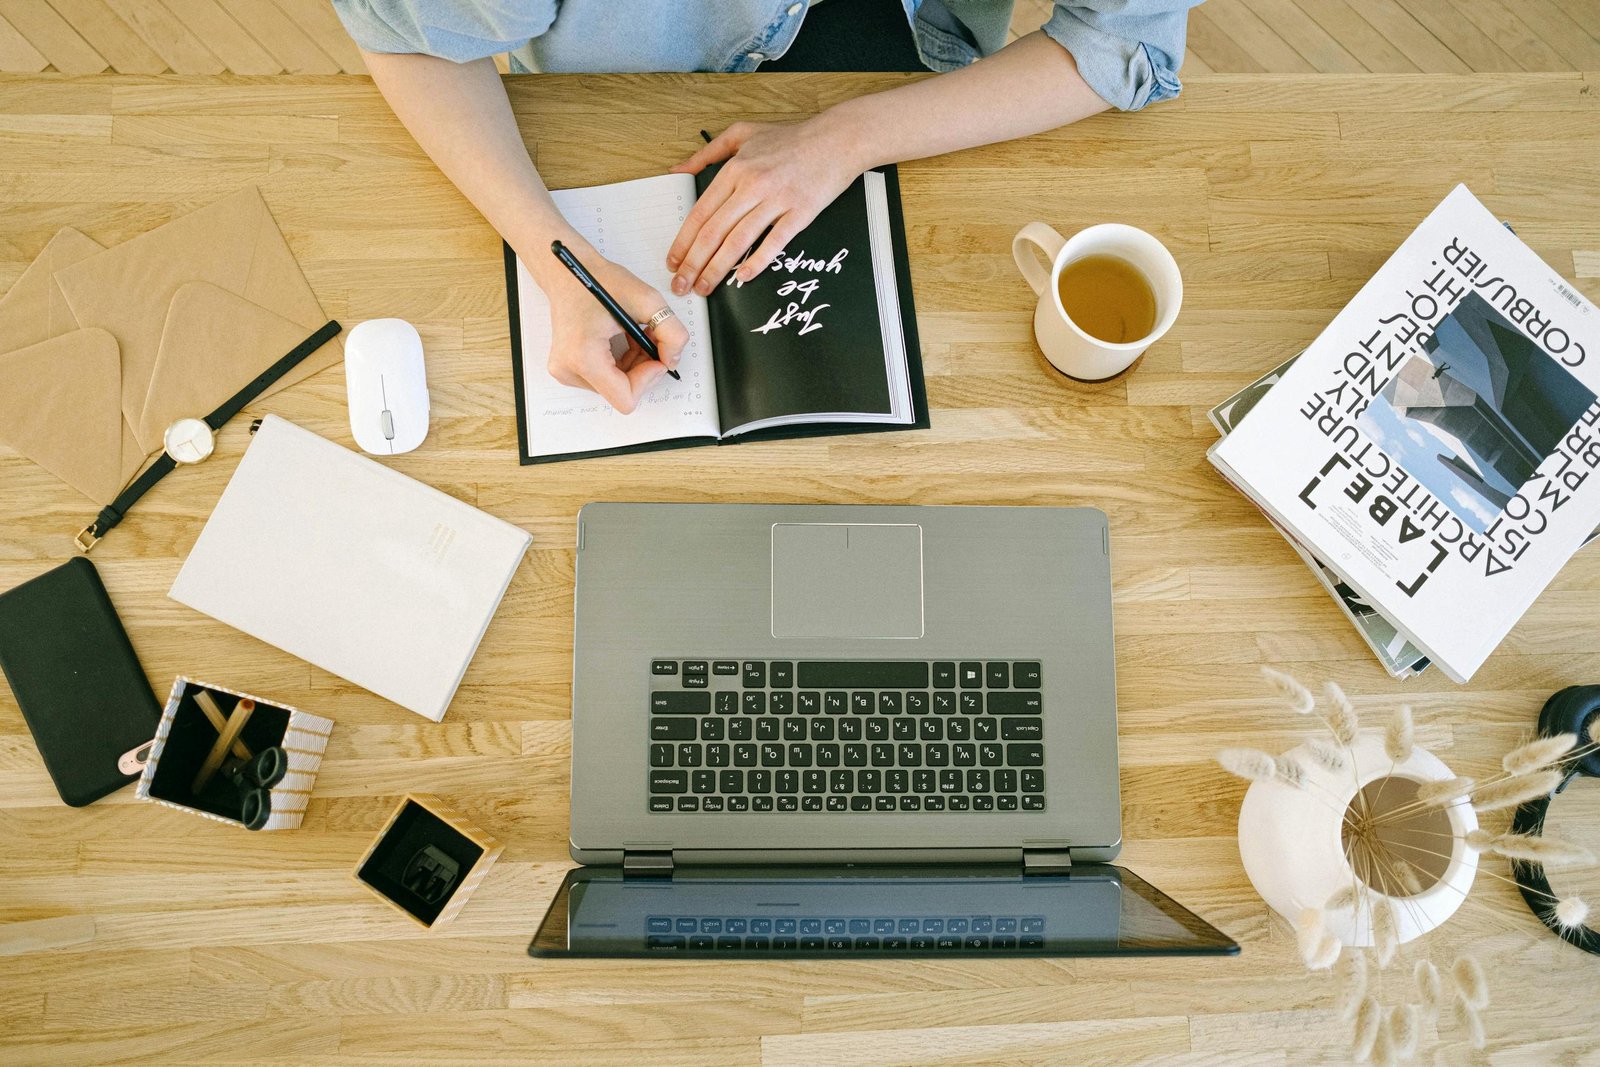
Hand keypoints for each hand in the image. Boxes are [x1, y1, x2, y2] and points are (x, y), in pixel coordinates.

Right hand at [534, 247, 688, 413]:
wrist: (567, 272)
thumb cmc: (598, 280)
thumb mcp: (647, 300)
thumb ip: (671, 333)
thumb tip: (672, 361)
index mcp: (583, 356)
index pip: (625, 397)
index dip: (648, 379)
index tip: (656, 354)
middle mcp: (569, 369)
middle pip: (622, 393)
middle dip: (643, 368)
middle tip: (648, 337)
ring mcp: (566, 371)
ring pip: (616, 388)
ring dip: (634, 365)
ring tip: (634, 335)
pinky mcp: (568, 369)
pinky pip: (606, 380)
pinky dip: (622, 364)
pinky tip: (623, 340)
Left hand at [666, 115, 868, 296]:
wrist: (837, 139)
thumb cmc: (791, 138)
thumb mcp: (742, 133)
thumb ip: (707, 152)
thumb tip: (678, 169)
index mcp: (735, 169)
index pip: (701, 213)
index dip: (683, 242)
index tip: (673, 262)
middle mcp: (752, 185)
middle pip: (714, 232)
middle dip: (693, 263)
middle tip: (682, 285)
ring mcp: (777, 200)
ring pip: (739, 241)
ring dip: (717, 268)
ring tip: (704, 287)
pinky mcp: (801, 212)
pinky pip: (775, 242)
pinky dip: (757, 261)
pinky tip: (742, 276)